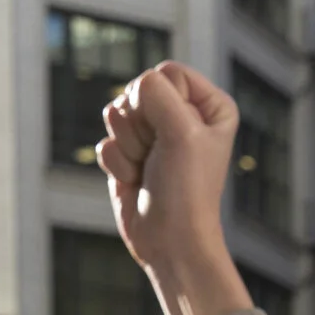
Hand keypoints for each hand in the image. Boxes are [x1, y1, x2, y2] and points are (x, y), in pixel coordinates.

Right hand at [96, 63, 252, 314]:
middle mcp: (181, 116)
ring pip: (116, 115)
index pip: (166, 73)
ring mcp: (153, 136)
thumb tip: (131, 89)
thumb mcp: (181, 131)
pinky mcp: (128, 156)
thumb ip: (156, 94)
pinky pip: (106, 142)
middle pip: (137, 91)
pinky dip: (117, 165)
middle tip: (158, 156)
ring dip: (128, 146)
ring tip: (148, 169)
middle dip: (140, 126)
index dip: (160, 101)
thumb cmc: (187, 190)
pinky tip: (135, 182)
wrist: (170, 241)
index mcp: (208, 104)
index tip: (174, 135)